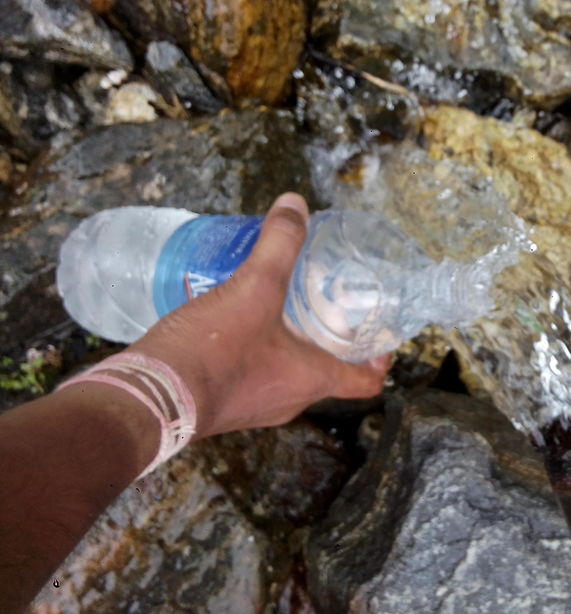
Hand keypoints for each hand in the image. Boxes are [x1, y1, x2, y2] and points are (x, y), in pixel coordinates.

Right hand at [128, 193, 389, 438]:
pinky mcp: (220, 404)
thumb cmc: (213, 352)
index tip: (382, 337)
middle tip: (326, 306)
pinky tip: (233, 321)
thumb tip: (296, 205)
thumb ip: (279, 244)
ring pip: (286, 375)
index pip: (366, 381)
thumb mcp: (254, 287)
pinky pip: (250, 377)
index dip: (381, 359)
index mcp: (311, 380)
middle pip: (326, 373)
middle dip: (330, 340)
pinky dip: (253, 352)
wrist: (145, 398)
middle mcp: (289, 401)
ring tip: (278, 305)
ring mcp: (253, 408)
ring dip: (289, 344)